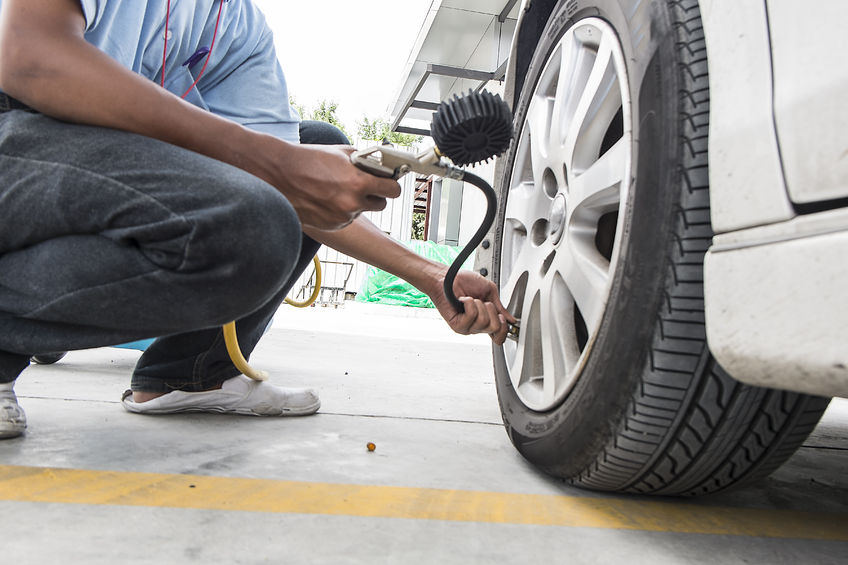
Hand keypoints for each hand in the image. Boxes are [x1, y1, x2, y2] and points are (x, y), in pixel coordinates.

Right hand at [269, 144, 400, 229]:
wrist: (278, 174)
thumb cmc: (308, 159)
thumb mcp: (342, 153)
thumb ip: (364, 161)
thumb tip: (379, 166)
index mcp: (359, 183)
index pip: (393, 191)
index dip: (391, 186)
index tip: (388, 183)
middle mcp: (352, 203)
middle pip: (382, 205)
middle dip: (376, 195)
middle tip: (365, 186)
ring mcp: (341, 217)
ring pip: (362, 212)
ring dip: (357, 203)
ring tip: (338, 189)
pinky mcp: (331, 225)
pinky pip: (345, 219)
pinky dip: (341, 211)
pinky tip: (326, 198)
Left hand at [430, 269, 515, 345]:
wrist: (448, 277)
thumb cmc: (464, 282)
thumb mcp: (489, 292)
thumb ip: (500, 307)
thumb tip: (510, 319)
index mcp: (486, 320)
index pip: (499, 337)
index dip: (505, 329)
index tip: (504, 318)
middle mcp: (477, 327)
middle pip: (495, 328)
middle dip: (492, 311)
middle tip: (483, 303)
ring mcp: (467, 328)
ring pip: (484, 321)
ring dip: (479, 305)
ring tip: (471, 300)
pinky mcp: (458, 325)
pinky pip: (471, 316)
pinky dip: (469, 304)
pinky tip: (463, 302)